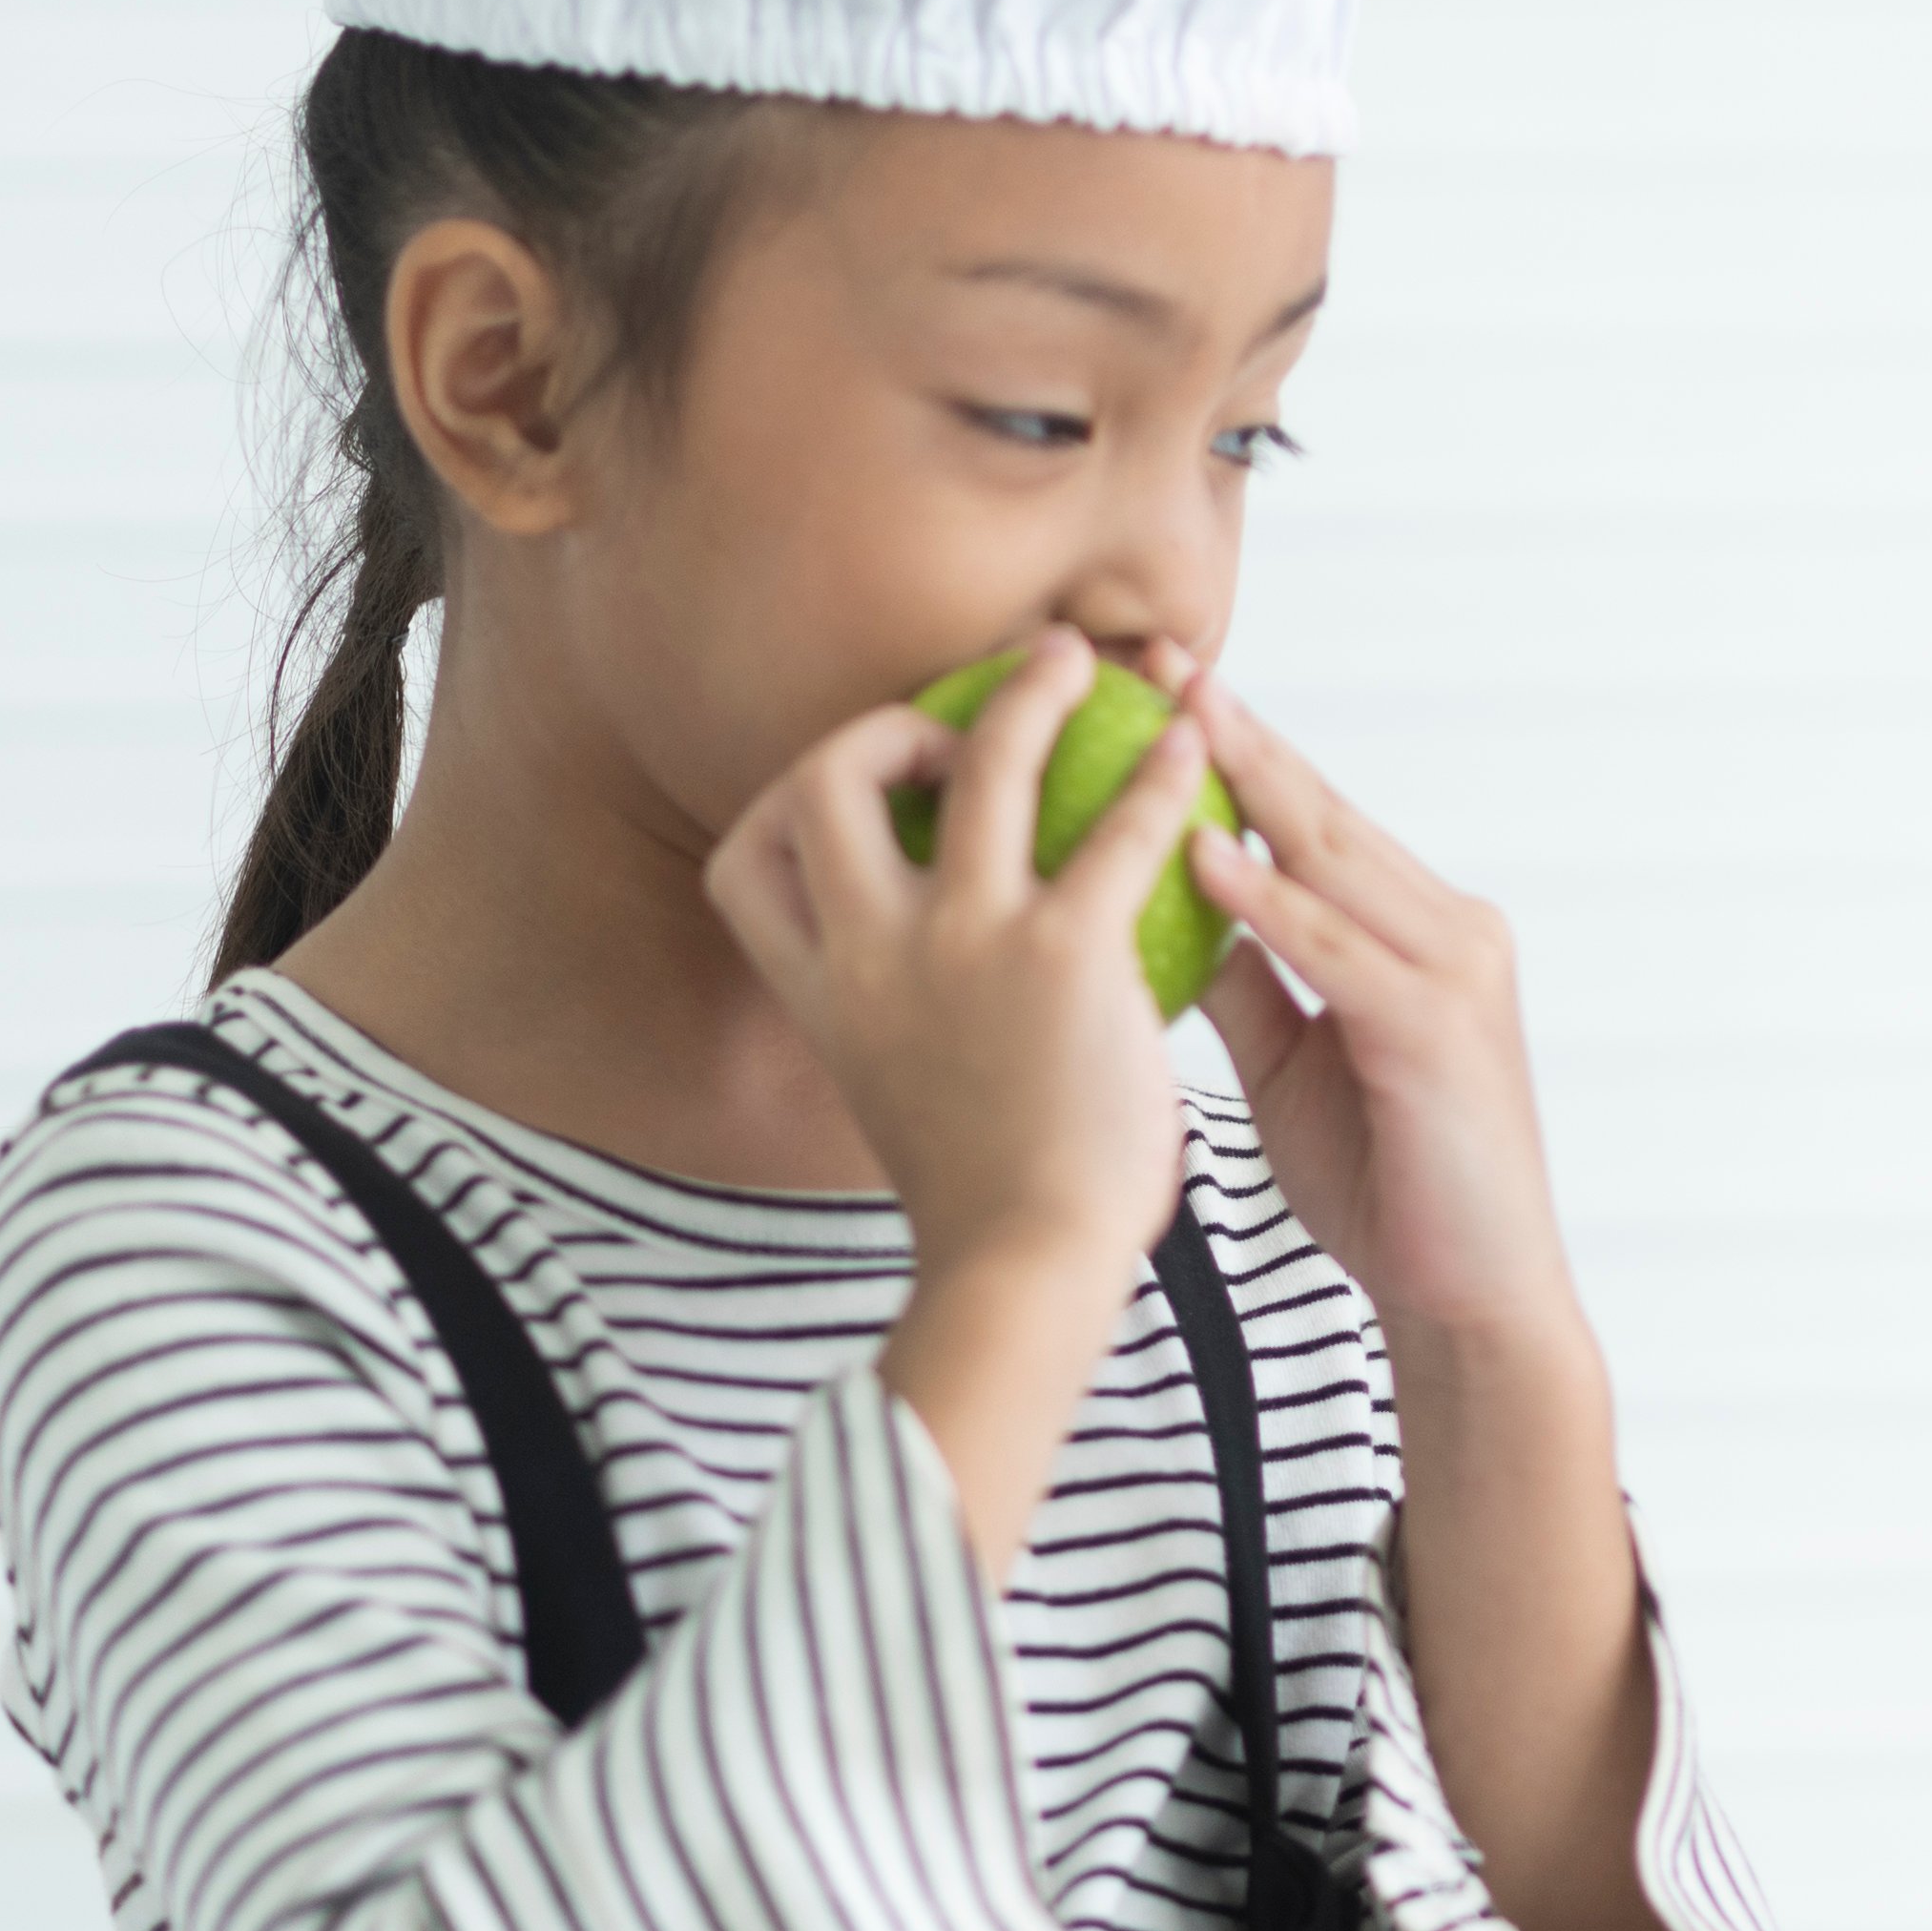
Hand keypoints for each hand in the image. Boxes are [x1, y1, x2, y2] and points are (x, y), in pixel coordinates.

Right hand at [702, 627, 1201, 1299]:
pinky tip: (1192, 753)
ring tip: (1080, 660)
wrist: (1024, 1270)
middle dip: (884, 724)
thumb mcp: (902, 1100)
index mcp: (823, 997)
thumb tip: (944, 999)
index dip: (775, 810)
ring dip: (1029, 694)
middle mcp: (869, 953)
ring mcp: (960, 943)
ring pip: (980, 761)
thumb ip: (905, 1027)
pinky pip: (1117, 826)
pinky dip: (1159, 775)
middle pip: (823, 780)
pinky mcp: (1061, 954)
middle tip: (964, 714)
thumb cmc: (986, 1204)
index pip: (739, 866)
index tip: (844, 796)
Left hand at [1163, 659, 1585, 1356]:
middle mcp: (1451, 930)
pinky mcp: (1439, 1030)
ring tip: (1175, 714)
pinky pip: (1337, 949)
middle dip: (1239, 731)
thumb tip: (1169, 908)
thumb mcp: (1296, 1065)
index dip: (1239, 749)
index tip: (1160, 683)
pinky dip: (1269, 900)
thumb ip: (1251, 981)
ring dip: (1250, 782)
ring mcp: (1455, 973)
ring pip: (1336, 859)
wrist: (1472, 1298)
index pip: (1316, 821)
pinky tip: (1203, 853)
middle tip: (1157, 655)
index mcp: (1421, 932)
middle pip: (1326, 813)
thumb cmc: (1385, 1183)